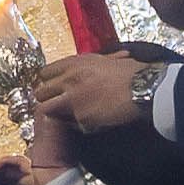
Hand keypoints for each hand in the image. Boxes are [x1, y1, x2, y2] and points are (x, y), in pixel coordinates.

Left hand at [34, 51, 149, 131]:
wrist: (143, 88)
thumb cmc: (130, 72)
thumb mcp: (104, 60)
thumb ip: (86, 65)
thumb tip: (78, 70)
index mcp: (74, 63)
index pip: (45, 73)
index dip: (48, 82)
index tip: (52, 88)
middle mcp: (69, 80)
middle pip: (40, 93)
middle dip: (46, 99)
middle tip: (55, 104)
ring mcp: (73, 100)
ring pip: (47, 110)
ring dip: (55, 113)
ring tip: (68, 116)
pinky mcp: (82, 117)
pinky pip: (71, 123)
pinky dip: (79, 124)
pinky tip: (90, 120)